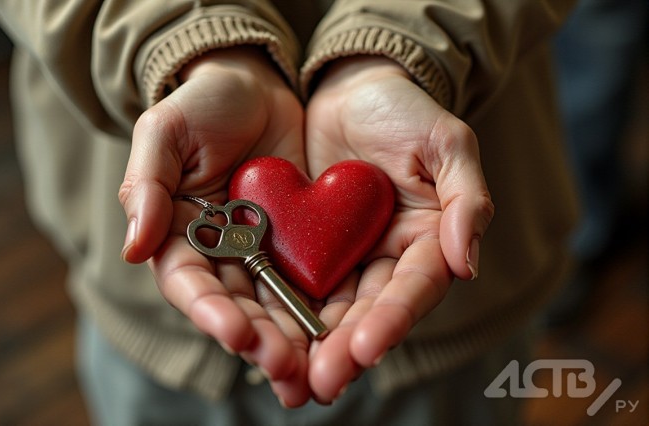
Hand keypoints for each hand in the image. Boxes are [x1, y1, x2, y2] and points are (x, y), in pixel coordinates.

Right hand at [118, 47, 310, 405]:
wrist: (256, 88)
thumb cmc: (203, 105)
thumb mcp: (166, 131)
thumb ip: (147, 184)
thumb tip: (133, 248)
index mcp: (181, 236)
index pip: (190, 282)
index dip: (210, 311)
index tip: (234, 333)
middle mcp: (223, 255)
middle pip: (238, 308)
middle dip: (261, 341)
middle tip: (286, 370)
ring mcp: (265, 253)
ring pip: (278, 306)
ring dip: (295, 342)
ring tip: (317, 374)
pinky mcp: (303, 243)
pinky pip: (316, 279)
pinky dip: (328, 310)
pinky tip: (345, 336)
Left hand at [304, 56, 493, 401]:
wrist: (349, 89)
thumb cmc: (404, 110)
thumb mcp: (446, 143)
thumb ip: (466, 198)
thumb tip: (468, 262)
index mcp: (426, 241)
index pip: (414, 287)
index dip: (394, 318)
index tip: (369, 348)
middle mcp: (386, 259)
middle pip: (368, 311)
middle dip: (346, 347)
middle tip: (323, 381)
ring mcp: (344, 256)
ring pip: (329, 308)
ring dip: (310, 344)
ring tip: (289, 378)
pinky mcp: (305, 247)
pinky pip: (290, 280)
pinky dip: (278, 310)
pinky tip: (261, 336)